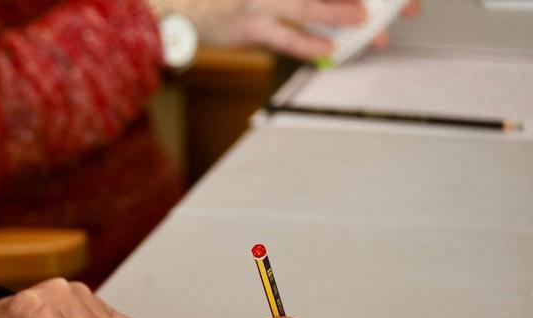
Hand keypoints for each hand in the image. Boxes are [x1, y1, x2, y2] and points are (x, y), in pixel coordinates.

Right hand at [163, 0, 420, 60]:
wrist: (178, 9)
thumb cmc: (225, 0)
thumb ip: (302, 3)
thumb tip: (344, 8)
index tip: (395, 0)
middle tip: (401, 7)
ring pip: (309, 4)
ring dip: (341, 13)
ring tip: (367, 23)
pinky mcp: (248, 24)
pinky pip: (283, 35)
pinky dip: (307, 42)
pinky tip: (327, 49)